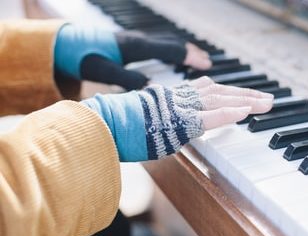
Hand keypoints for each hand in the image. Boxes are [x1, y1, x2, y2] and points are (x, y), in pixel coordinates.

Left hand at [54, 25, 211, 90]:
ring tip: (196, 61)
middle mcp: (139, 40)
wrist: (65, 44)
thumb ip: (126, 79)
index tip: (207, 65)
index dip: (190, 57)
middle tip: (207, 64)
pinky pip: (158, 46)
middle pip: (172, 43)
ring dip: (182, 51)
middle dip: (191, 53)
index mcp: (136, 47)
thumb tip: (151, 88)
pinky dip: (170, 52)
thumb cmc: (82, 58)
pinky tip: (170, 60)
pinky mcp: (130, 44)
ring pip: (165, 43)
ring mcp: (135, 40)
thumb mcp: (102, 71)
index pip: (170, 49)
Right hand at [82, 76, 272, 161]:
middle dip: (245, 94)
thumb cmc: (120, 124)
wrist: (105, 124)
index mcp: (173, 95)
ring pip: (220, 100)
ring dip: (246, 101)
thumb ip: (166, 116)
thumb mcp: (147, 117)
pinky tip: (247, 111)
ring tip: (267, 103)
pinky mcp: (180, 121)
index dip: (227, 92)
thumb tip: (185, 125)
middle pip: (219, 92)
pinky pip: (209, 116)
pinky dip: (228, 113)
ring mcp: (181, 107)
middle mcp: (180, 96)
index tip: (243, 94)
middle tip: (267, 98)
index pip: (206, 89)